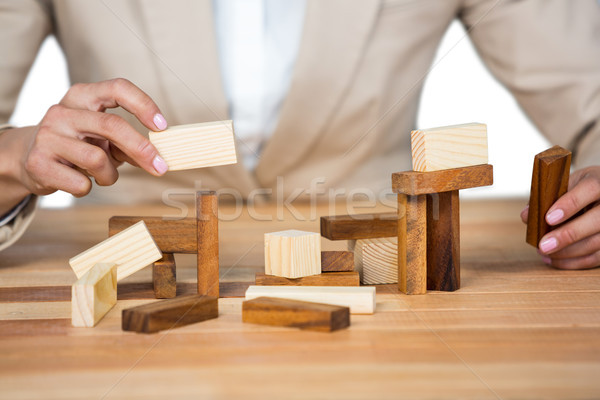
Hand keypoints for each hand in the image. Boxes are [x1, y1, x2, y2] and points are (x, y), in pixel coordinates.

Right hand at [0, 78, 168, 211]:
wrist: (28, 158)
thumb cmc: (77, 145)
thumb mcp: (102, 137)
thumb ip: (128, 143)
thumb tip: (159, 158)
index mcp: (82, 96)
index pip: (118, 88)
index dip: (143, 105)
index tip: (162, 126)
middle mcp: (63, 111)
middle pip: (112, 125)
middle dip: (141, 149)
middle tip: (160, 168)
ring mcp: (48, 136)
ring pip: (97, 159)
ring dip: (110, 175)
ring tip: (102, 175)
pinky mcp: (38, 162)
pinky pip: (81, 183)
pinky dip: (88, 188)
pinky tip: (79, 181)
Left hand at [521, 166, 599, 268]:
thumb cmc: (580, 189)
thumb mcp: (565, 184)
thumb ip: (546, 197)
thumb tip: (526, 216)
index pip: (590, 189)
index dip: (569, 204)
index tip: (548, 218)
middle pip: (597, 221)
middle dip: (568, 235)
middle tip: (543, 245)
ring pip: (597, 242)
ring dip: (568, 252)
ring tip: (544, 252)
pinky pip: (597, 257)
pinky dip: (574, 262)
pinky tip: (554, 260)